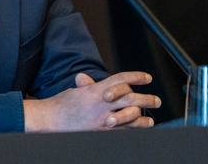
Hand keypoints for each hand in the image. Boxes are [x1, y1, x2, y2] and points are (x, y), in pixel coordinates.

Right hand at [23, 72, 160, 131]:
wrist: (51, 119)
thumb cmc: (62, 105)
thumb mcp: (75, 91)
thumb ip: (85, 86)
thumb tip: (85, 78)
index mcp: (96, 89)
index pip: (120, 79)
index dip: (136, 77)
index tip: (147, 78)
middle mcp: (101, 102)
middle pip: (129, 98)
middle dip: (145, 99)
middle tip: (156, 101)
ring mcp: (101, 117)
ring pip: (128, 115)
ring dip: (142, 117)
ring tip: (150, 118)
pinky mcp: (100, 130)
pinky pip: (122, 130)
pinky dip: (134, 129)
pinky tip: (141, 128)